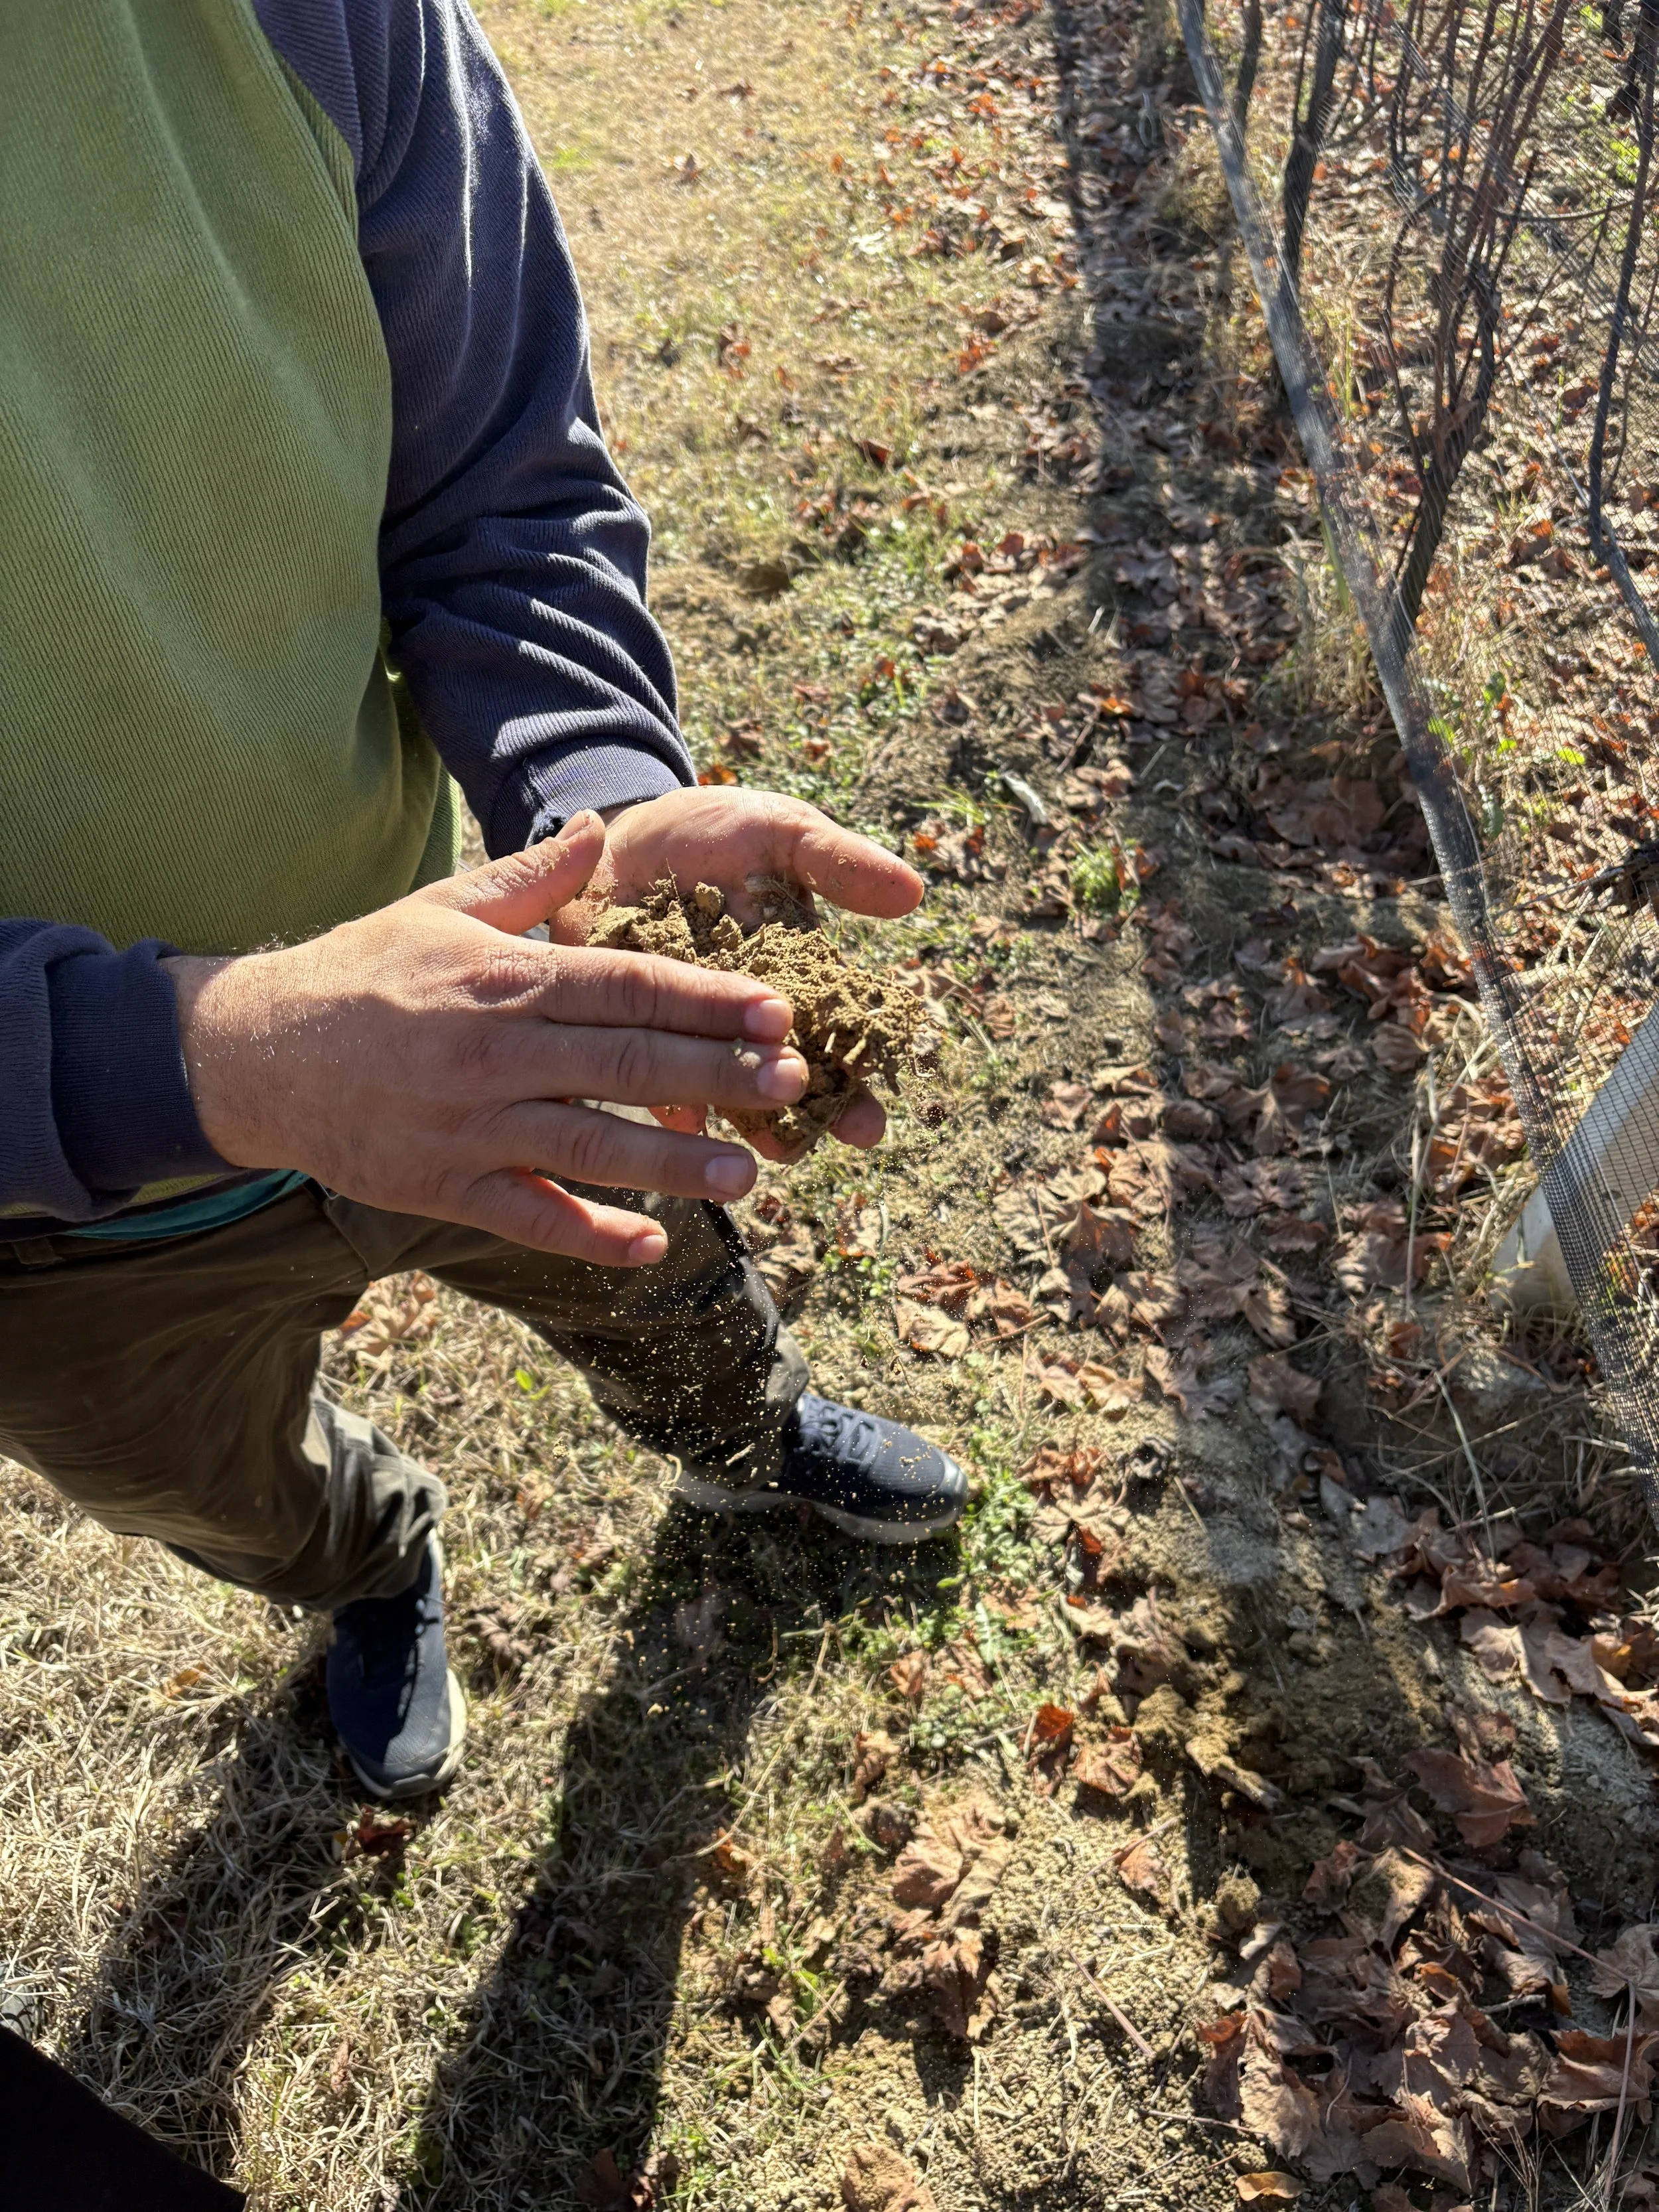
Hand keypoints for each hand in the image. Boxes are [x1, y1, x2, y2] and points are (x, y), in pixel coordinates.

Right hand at [165, 814, 813, 1263]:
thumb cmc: (362, 972)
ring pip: (590, 1147)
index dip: (707, 1000)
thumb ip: (532, 880)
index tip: (777, 1011)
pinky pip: (528, 1218)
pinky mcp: (442, 1186)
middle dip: (717, 1075)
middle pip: (626, 1065)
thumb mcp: (442, 909)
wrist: (255, 1051)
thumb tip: (600, 826)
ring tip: (751, 1174)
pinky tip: (652, 1246)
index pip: (627, 986)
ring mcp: (469, 1125)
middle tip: (793, 1083)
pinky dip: (590, 1235)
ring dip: (675, 1164)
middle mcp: (494, 1052)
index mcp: (505, 978)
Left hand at [560, 787, 924, 1156]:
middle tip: (831, 1147)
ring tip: (773, 1151)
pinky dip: (664, 1099)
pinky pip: (645, 1071)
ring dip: (749, 1119)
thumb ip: (835, 863)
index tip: (871, 1122)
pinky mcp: (625, 1028)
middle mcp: (742, 1019)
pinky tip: (684, 1123)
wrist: (624, 832)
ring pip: (721, 1086)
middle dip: (812, 1115)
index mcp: (793, 980)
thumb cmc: (715, 833)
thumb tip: (912, 892)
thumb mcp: (780, 833)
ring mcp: (684, 1029)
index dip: (855, 1080)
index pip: (835, 1037)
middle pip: (783, 1076)